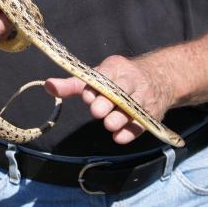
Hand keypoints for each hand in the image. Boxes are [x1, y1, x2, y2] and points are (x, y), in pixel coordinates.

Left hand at [45, 55, 174, 143]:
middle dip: (107, 102)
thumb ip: (73, 84)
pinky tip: (119, 137)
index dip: (96, 88)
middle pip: (120, 92)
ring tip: (109, 124)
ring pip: (132, 109)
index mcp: (116, 69)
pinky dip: (130, 132)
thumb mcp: (98, 76)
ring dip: (119, 118)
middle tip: (97, 111)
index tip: (87, 96)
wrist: (160, 78)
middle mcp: (132, 82)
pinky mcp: (151, 115)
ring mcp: (143, 99)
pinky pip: (141, 125)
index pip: (105, 77)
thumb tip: (48, 85)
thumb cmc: (120, 78)